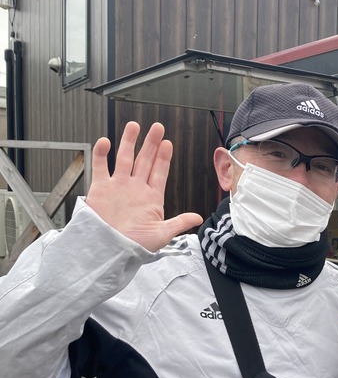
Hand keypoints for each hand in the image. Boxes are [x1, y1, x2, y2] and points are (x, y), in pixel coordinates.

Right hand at [86, 121, 203, 251]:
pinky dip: (101, 154)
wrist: (109, 251)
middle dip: (150, 143)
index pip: (159, 172)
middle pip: (144, 161)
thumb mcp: (162, 234)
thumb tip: (199, 217)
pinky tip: (106, 141)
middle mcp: (135, 189)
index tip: (168, 143)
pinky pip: (100, 167)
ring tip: (134, 126)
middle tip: (157, 127)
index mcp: (151, 198)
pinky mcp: (100, 189)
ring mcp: (118, 187)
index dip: (163, 158)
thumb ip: (179, 222)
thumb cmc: (135, 246)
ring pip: (124, 159)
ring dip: (129, 142)